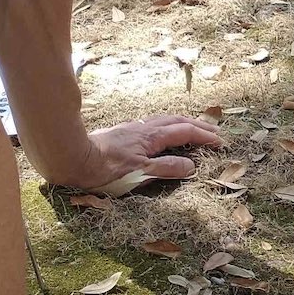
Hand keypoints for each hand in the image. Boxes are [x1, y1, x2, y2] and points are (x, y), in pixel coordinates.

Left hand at [42, 113, 223, 192]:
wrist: (72, 158)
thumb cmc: (106, 170)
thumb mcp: (140, 174)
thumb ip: (167, 169)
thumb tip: (192, 166)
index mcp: (152, 137)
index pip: (185, 133)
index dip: (204, 137)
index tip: (221, 143)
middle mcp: (144, 128)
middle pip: (177, 121)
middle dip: (198, 126)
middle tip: (215, 132)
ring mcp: (132, 129)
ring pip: (164, 120)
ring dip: (182, 123)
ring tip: (193, 128)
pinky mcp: (122, 133)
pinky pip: (153, 124)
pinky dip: (167, 125)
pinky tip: (162, 133)